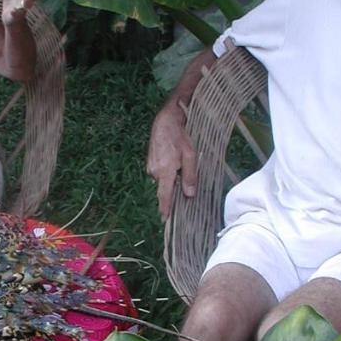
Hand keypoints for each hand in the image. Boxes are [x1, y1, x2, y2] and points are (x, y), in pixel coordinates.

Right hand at [147, 104, 197, 220]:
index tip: (165, 220)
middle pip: (165, 188)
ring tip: (179, 163)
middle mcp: (154, 171)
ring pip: (163, 180)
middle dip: (174, 188)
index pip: (164, 195)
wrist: (165, 121)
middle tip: (182, 178)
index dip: (165, 208)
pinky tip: (173, 159)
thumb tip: (189, 194)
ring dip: (171, 177)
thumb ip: (190, 176)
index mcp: (164, 171)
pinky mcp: (150, 163)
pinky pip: (159, 173)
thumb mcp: (190, 155)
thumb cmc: (179, 137)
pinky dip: (167, 171)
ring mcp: (151, 167)